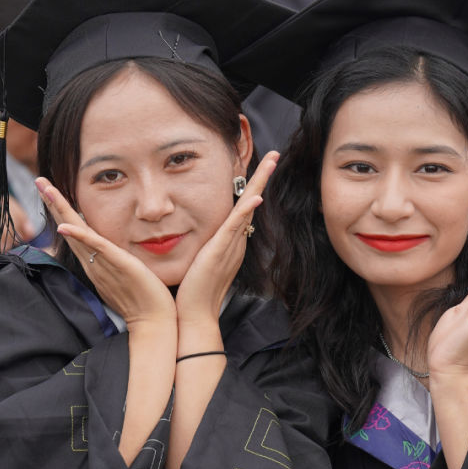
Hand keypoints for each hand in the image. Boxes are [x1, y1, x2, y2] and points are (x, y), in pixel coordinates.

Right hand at [0, 194, 32, 277]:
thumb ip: (1, 233)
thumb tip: (28, 233)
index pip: (6, 201)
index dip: (21, 214)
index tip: (30, 232)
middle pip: (2, 204)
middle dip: (18, 220)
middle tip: (26, 237)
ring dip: (7, 230)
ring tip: (13, 245)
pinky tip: (0, 250)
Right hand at [36, 177, 175, 329]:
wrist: (154, 323)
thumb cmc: (147, 300)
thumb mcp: (129, 273)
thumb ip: (121, 260)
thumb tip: (121, 250)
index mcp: (96, 262)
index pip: (76, 231)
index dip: (62, 210)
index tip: (52, 191)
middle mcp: (93, 261)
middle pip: (68, 226)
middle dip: (53, 202)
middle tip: (39, 179)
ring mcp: (102, 264)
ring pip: (76, 231)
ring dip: (59, 208)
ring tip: (45, 187)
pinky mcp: (117, 265)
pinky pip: (95, 247)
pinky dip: (79, 235)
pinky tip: (65, 225)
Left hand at [174, 152, 277, 327]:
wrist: (194, 314)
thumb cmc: (193, 290)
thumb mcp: (199, 259)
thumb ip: (204, 245)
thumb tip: (199, 234)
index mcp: (230, 240)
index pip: (243, 206)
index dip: (251, 185)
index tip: (256, 165)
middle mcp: (236, 240)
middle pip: (252, 201)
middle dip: (263, 177)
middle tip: (274, 154)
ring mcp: (230, 245)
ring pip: (248, 207)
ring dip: (260, 183)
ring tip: (271, 162)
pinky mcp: (221, 251)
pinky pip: (236, 227)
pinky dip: (246, 211)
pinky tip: (256, 197)